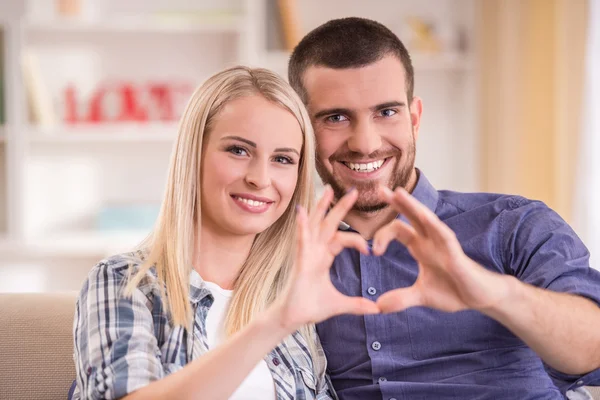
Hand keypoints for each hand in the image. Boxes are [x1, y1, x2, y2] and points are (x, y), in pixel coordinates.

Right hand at [274, 186, 379, 330]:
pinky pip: (301, 240)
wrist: (292, 318)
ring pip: (314, 225)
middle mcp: (314, 251)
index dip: (357, 241)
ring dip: (321, 207)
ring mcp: (306, 253)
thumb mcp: (339, 305)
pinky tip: (302, 211)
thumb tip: (376, 309)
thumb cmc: (310, 307)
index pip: (342, 239)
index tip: (371, 252)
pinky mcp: (300, 261)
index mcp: (323, 257)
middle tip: (353, 190)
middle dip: (340, 207)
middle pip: (328, 223)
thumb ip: (357, 304)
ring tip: (327, 190)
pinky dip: (301, 225)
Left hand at [372, 186, 510, 313]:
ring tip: (397, 192)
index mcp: (420, 247)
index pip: (397, 230)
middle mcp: (429, 240)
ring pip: (425, 218)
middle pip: (410, 216)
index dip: (381, 236)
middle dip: (395, 202)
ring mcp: (442, 243)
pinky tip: (422, 215)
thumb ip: (400, 299)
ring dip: (411, 205)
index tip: (371, 252)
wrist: (480, 299)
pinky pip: (443, 234)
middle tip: (379, 189)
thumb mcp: (421, 296)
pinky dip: (433, 224)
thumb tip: (378, 306)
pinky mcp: (455, 251)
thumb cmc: (454, 291)